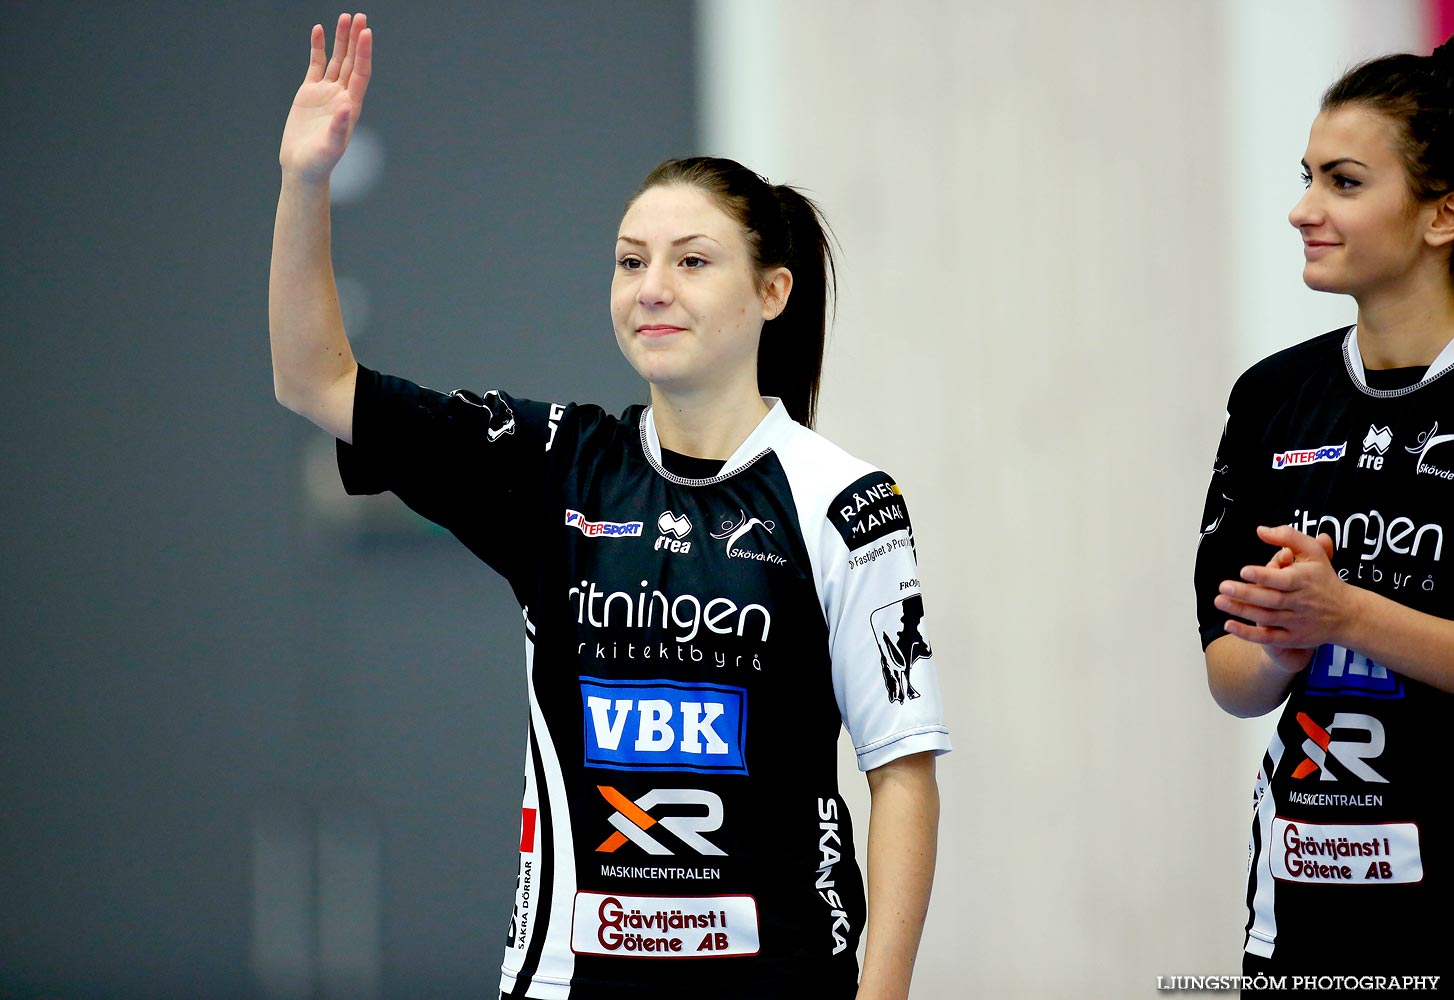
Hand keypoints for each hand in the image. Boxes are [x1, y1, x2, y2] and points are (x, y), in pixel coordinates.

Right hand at [278, 13, 372, 182]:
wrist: (302, 167)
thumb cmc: (319, 162)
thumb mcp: (331, 147)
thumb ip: (339, 127)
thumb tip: (346, 106)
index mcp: (351, 106)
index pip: (360, 73)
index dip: (363, 53)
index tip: (366, 32)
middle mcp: (341, 95)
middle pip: (351, 61)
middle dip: (356, 39)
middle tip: (360, 17)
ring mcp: (326, 92)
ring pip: (336, 59)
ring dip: (341, 39)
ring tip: (345, 18)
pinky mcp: (309, 92)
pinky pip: (315, 64)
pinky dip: (317, 48)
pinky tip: (319, 31)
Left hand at [1213, 525, 1349, 672]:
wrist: (1348, 614)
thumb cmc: (1323, 578)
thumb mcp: (1313, 552)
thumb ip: (1288, 537)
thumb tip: (1260, 530)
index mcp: (1304, 580)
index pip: (1283, 579)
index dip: (1264, 576)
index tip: (1244, 571)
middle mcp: (1301, 602)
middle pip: (1271, 600)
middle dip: (1246, 594)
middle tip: (1223, 586)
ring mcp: (1297, 622)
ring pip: (1267, 618)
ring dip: (1242, 611)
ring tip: (1220, 601)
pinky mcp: (1293, 638)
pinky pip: (1269, 638)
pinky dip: (1248, 634)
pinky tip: (1229, 625)